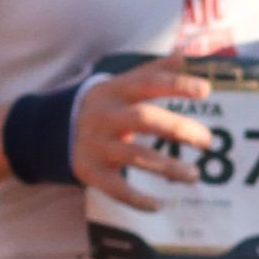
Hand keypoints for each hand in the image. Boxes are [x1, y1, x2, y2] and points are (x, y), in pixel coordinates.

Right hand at [66, 58, 235, 199]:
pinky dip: (137, 199)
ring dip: (167, 167)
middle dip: (178, 128)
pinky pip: (116, 188)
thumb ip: (154, 70)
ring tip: (194, 175)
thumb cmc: (104, 105)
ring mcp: (96, 144)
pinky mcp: (89, 171)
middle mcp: (105, 116)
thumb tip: (186, 53)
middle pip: (144, 119)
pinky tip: (158, 204)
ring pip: (135, 156)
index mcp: (116, 90)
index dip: (176, 84)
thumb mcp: (121, 84)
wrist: (51, 129)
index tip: (205, 90)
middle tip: (207, 140)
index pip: (148, 82)